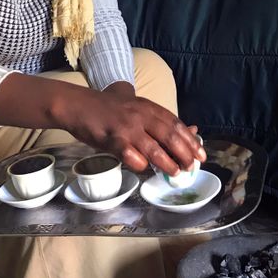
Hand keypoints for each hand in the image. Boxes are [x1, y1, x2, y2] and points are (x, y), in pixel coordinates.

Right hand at [0, 74, 205, 175]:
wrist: (76, 105)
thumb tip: (187, 128)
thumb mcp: (133, 105)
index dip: (189, 139)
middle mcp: (140, 115)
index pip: (174, 123)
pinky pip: (129, 154)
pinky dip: (138, 162)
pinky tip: (144, 169)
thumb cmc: (105, 107)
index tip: (201, 152)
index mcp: (146, 107)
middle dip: (184, 151)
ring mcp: (126, 127)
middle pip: (169, 135)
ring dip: (167, 161)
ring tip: (177, 172)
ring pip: (153, 147)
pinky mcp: (112, 138)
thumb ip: (157, 116)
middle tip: (193, 165)